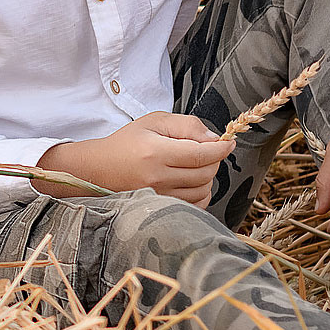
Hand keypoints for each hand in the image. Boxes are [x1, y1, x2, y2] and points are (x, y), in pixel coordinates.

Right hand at [39, 112, 231, 205]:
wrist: (100, 168)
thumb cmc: (127, 142)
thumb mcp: (154, 121)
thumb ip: (186, 125)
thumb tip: (214, 139)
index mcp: (156, 153)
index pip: (201, 154)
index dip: (221, 148)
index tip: (229, 143)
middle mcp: (158, 178)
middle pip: (206, 173)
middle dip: (214, 159)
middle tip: (205, 149)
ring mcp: (159, 196)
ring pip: (204, 190)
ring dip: (207, 176)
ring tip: (194, 164)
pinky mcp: (161, 208)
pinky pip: (196, 205)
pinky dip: (201, 192)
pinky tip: (191, 181)